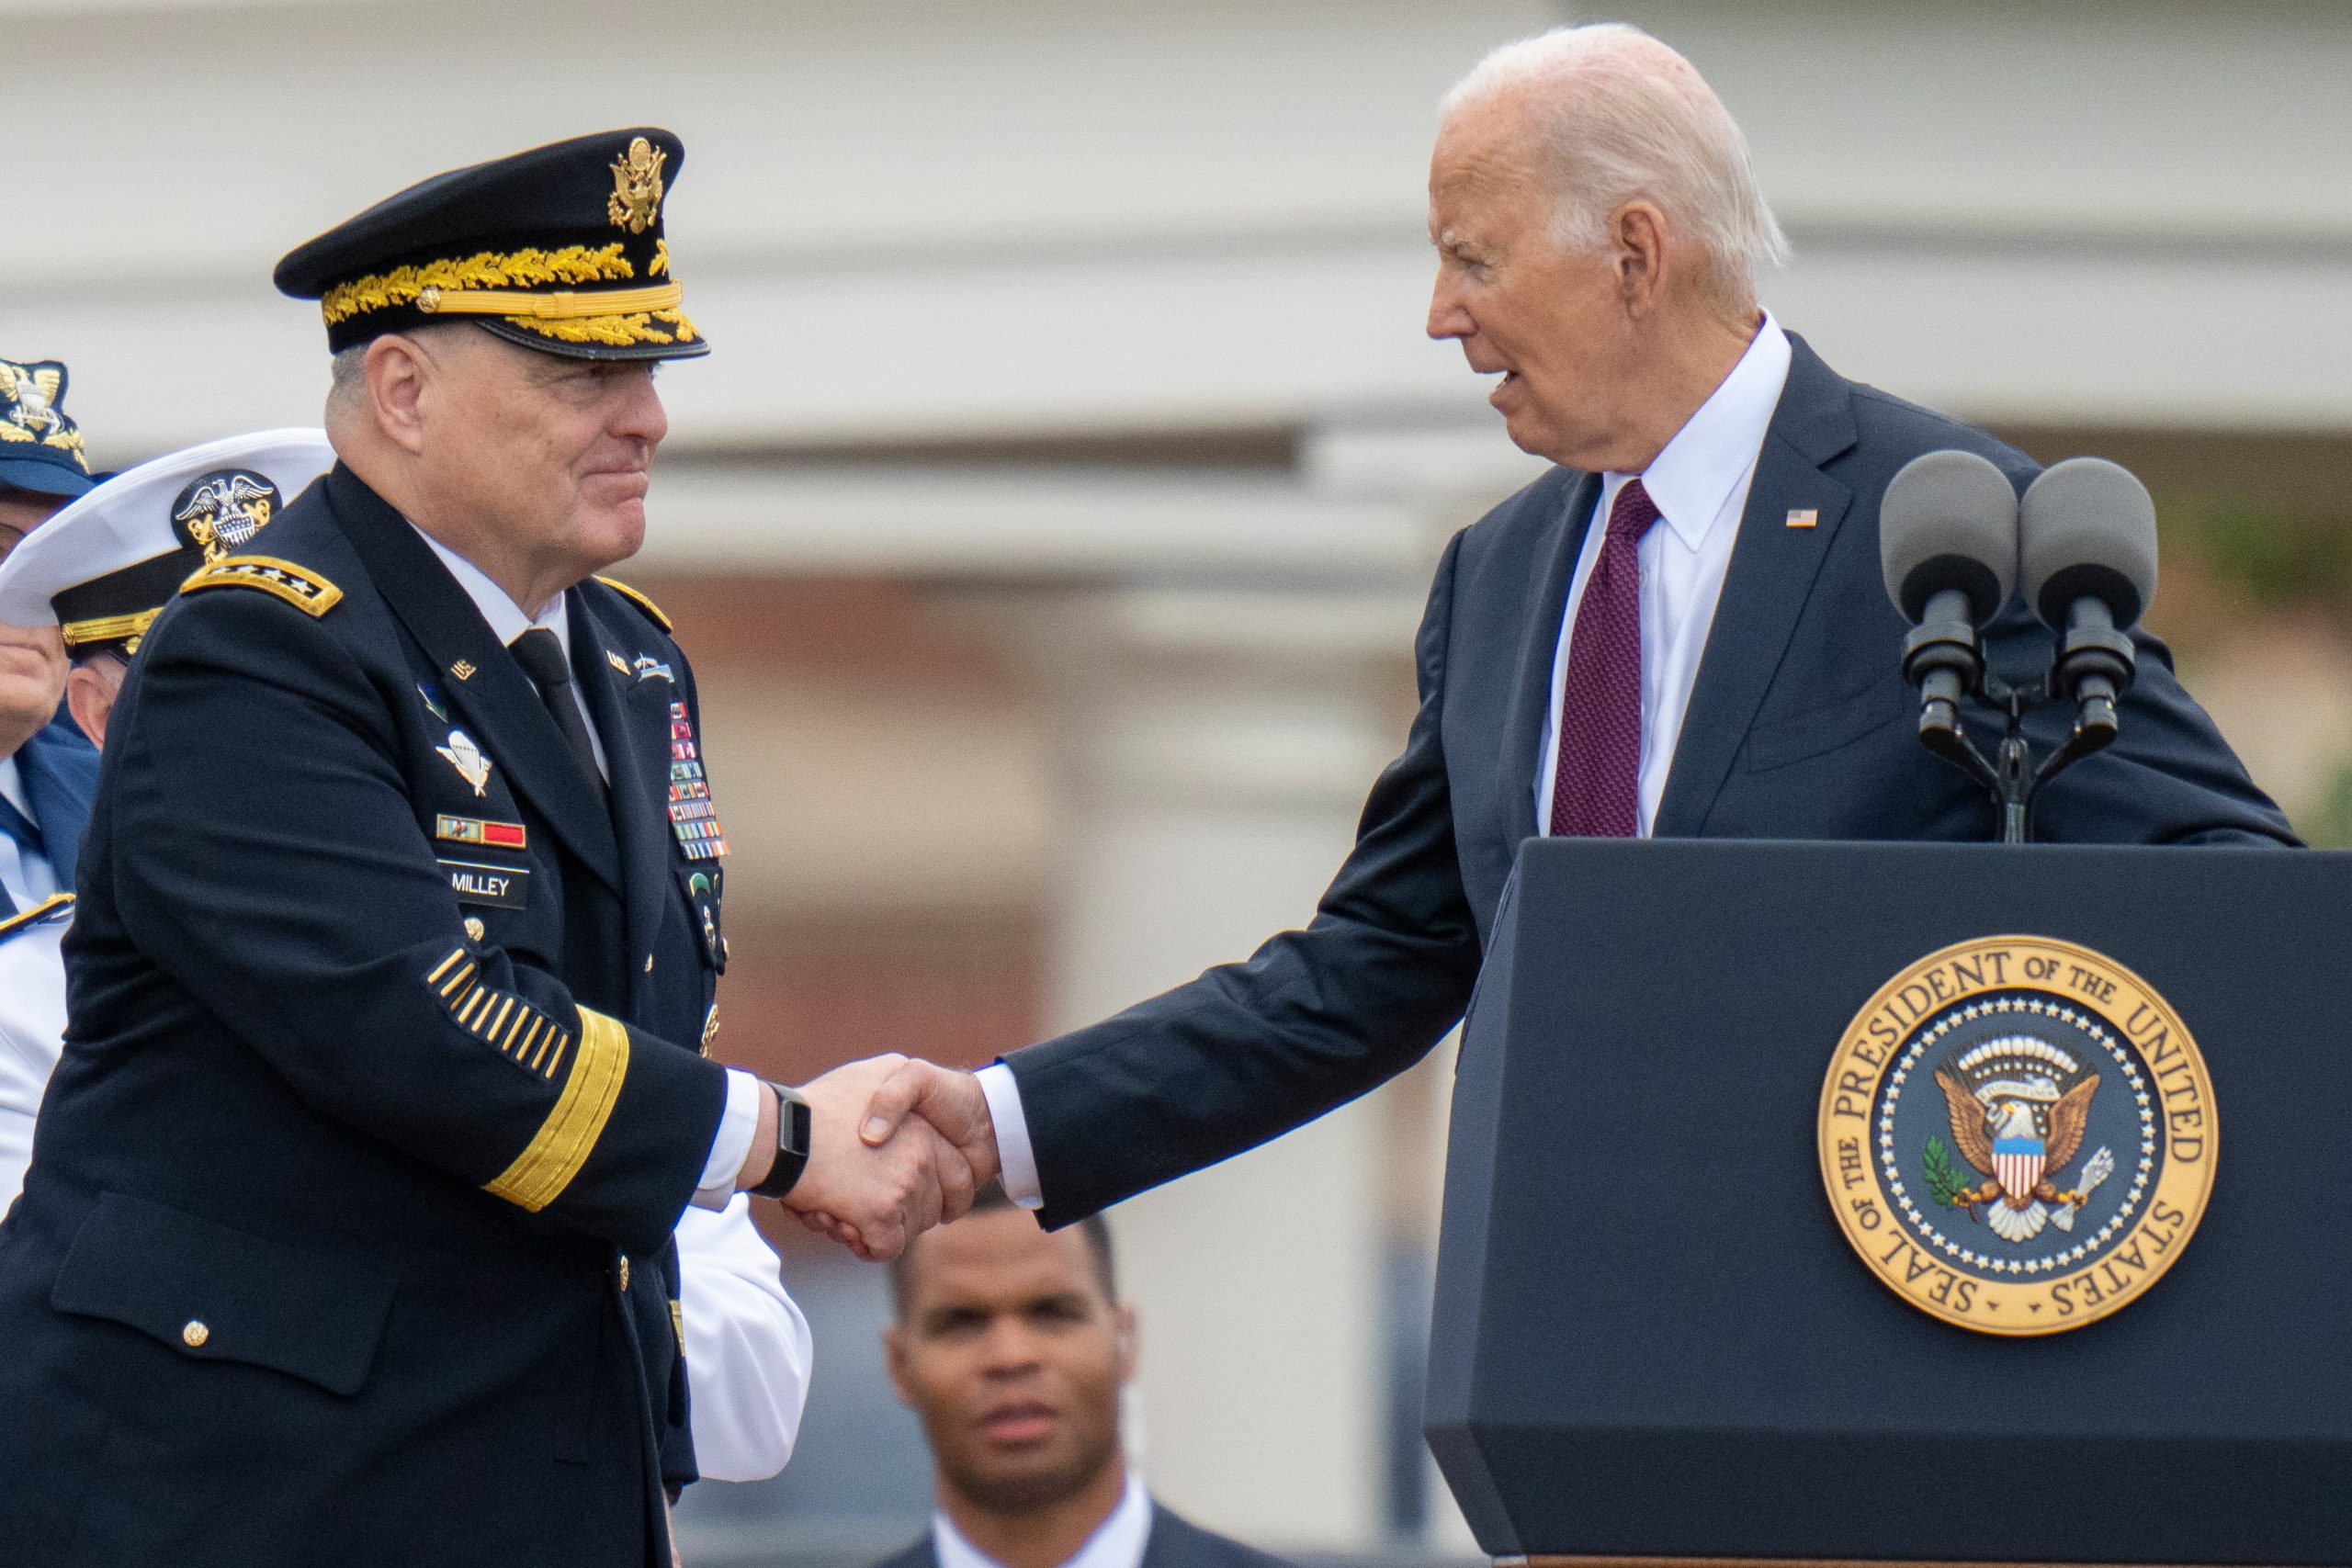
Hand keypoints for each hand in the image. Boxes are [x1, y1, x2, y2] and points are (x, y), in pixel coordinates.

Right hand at [777, 1055, 974, 1261]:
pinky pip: (886, 1248)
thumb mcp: (875, 1072)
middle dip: (900, 1215)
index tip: (911, 1199)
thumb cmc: (817, 1106)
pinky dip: (866, 1247)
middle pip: (931, 1210)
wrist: (780, 1131)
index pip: (961, 1180)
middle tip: (862, 1205)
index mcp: (925, 1131)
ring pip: (908, 1231)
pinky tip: (842, 1227)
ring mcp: (904, 1185)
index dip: (937, 1195)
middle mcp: (923, 1157)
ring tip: (841, 1209)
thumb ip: (902, 1090)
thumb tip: (915, 1108)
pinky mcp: (881, 1212)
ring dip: (877, 1229)